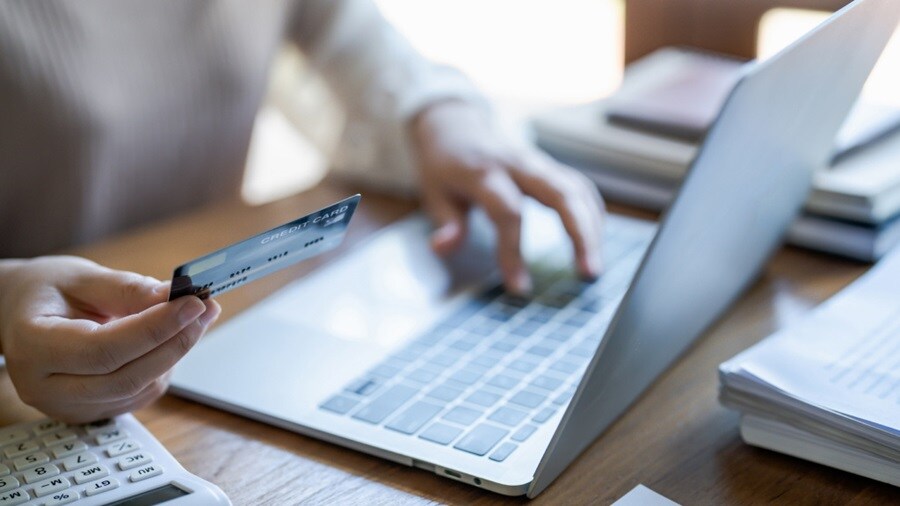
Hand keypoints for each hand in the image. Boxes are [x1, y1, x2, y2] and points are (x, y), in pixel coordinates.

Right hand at [0, 256, 219, 422]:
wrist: (22, 317)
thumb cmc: (46, 292)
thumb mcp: (80, 277)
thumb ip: (127, 289)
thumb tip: (173, 297)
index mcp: (33, 348)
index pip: (103, 349)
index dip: (154, 328)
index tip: (192, 304)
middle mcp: (46, 388)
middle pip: (126, 377)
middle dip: (175, 341)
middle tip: (206, 308)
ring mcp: (69, 407)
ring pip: (139, 388)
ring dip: (175, 352)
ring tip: (192, 316)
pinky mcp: (93, 412)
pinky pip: (141, 394)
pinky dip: (164, 365)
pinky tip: (170, 337)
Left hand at [410, 101, 605, 293]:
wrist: (456, 124)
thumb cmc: (445, 164)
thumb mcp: (433, 192)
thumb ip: (446, 222)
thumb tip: (443, 248)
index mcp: (484, 172)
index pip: (508, 212)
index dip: (514, 251)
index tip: (518, 287)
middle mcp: (517, 165)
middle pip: (561, 194)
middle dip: (580, 234)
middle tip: (589, 273)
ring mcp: (537, 163)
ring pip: (577, 190)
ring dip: (592, 228)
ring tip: (593, 267)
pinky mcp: (549, 167)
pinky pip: (579, 187)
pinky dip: (592, 214)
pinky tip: (595, 241)